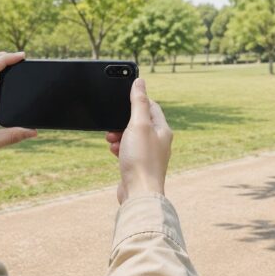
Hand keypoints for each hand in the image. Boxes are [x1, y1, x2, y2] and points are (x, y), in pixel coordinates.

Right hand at [105, 79, 172, 203]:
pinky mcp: (139, 166)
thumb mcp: (138, 125)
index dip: (137, 100)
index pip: (152, 106)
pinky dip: (119, 148)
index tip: (122, 100)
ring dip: (119, 135)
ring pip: (132, 137)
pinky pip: (128, 150)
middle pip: (140, 122)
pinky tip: (113, 151)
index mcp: (162, 130)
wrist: (139, 194)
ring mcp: (149, 155)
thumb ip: (138, 103)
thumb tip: (140, 82)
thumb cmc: (141, 159)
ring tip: (111, 139)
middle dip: (123, 121)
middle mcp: (159, 142)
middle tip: (112, 124)